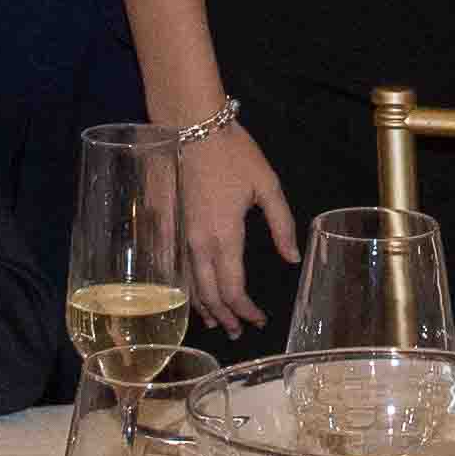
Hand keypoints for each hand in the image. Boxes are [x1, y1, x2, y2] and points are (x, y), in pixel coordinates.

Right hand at [161, 121, 301, 336]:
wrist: (189, 125)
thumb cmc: (231, 152)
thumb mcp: (268, 185)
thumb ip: (281, 225)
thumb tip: (291, 259)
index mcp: (225, 236)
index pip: (234, 290)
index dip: (246, 311)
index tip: (259, 320)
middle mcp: (197, 244)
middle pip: (209, 295)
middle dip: (225, 317)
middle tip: (238, 330)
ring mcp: (176, 236)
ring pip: (187, 285)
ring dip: (203, 307)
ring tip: (217, 321)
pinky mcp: (163, 226)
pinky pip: (172, 268)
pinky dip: (183, 288)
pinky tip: (190, 293)